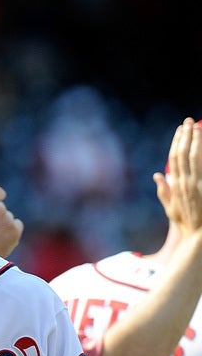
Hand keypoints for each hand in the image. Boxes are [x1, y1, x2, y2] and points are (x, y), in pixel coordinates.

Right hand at [155, 117, 201, 237]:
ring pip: (193, 157)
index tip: (180, 130)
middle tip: (188, 121)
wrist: (198, 234)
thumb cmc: (186, 222)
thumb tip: (157, 175)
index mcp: (176, 185)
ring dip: (195, 140)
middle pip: (183, 154)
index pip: (174, 159)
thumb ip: (164, 191)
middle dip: (185, 136)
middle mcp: (184, 182)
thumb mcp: (171, 208)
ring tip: (197, 126)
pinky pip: (201, 165)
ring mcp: (195, 184)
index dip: (177, 143)